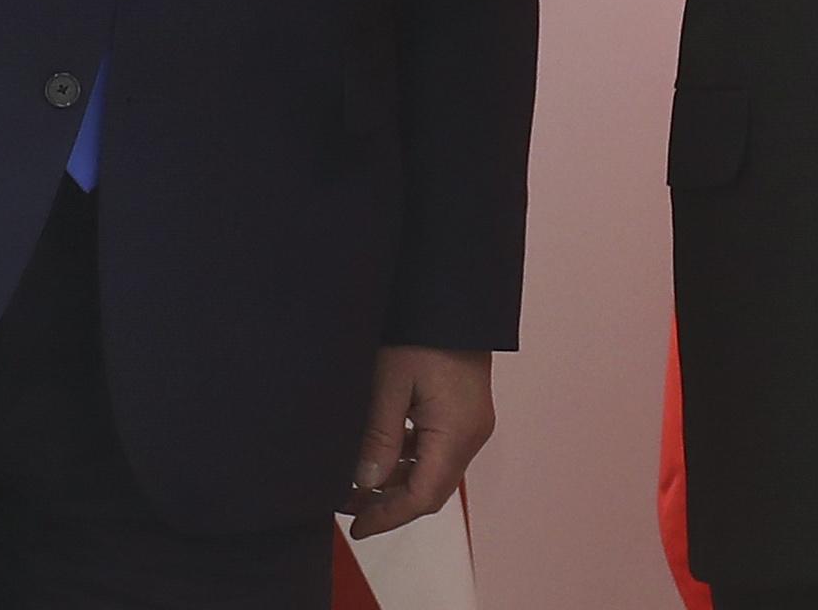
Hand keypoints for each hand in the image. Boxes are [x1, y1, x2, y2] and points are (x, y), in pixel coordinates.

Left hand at [349, 346, 494, 537]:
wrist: (455, 291)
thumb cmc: (421, 328)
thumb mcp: (390, 379)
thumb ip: (379, 434)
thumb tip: (366, 482)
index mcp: (457, 432)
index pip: (423, 496)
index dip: (388, 516)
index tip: (355, 528)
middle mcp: (471, 434)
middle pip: (431, 489)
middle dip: (389, 503)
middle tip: (346, 507)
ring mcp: (470, 422)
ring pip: (432, 470)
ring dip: (396, 481)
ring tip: (353, 482)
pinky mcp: (464, 411)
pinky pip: (436, 449)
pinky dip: (407, 459)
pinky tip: (378, 453)